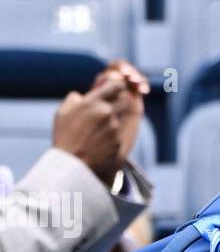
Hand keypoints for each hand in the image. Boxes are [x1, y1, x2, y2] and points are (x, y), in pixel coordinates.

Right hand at [53, 64, 148, 187]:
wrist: (71, 166)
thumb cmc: (64, 138)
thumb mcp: (62, 113)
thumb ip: (74, 99)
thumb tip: (82, 95)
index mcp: (91, 102)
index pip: (116, 84)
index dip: (118, 86)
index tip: (116, 89)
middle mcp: (105, 112)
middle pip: (125, 99)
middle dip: (119, 103)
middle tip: (109, 110)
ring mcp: (114, 128)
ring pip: (121, 119)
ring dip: (113, 122)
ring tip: (99, 132)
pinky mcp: (119, 143)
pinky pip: (119, 135)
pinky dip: (112, 138)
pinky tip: (100, 145)